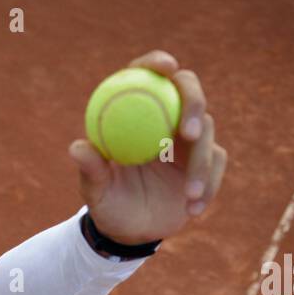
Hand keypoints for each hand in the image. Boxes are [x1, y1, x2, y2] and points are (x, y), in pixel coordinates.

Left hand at [69, 50, 228, 243]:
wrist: (130, 231)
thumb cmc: (108, 203)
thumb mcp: (96, 191)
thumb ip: (91, 170)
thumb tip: (77, 148)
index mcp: (136, 113)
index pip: (148, 76)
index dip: (158, 63)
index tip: (166, 67)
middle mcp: (166, 118)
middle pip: (189, 92)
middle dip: (194, 103)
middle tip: (189, 132)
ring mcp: (189, 139)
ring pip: (208, 132)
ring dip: (201, 163)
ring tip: (189, 193)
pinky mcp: (207, 160)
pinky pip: (216, 164)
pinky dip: (208, 186)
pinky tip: (193, 208)